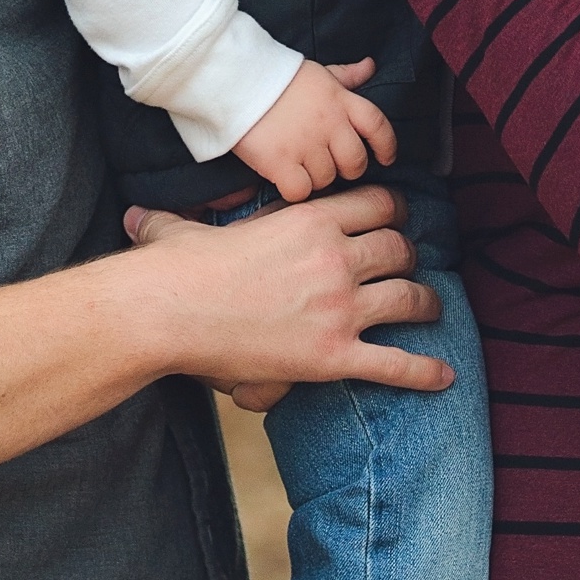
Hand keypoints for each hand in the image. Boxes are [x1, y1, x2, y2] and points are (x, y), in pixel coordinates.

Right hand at [121, 182, 451, 395]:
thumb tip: (136, 219)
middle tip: (408, 265)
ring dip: (426, 303)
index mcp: (308, 220)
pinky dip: (424, 371)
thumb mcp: (183, 232)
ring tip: (431, 308)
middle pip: (399, 249)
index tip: (394, 221)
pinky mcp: (333, 355)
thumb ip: (173, 222)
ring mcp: (339, 309)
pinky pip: (394, 365)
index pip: (376, 205)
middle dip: (409, 255)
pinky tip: (444, 375)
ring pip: (409, 298)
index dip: (392, 212)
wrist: (166, 313)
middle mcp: (334, 259)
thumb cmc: (172, 272)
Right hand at [232, 55, 396, 198]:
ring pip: (327, 180)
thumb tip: (370, 66)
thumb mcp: (318, 72)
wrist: (236, 77)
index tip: (386, 159)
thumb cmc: (278, 76)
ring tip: (301, 166)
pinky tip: (285, 179)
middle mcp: (329, 124)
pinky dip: (295, 190)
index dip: (387, 147)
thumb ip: (346, 76)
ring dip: (317, 179)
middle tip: (330, 165)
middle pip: (355, 162)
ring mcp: (305, 144)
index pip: (379, 127)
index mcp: (341, 100)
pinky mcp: (280, 161)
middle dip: (347, 169)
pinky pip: (300, 191)